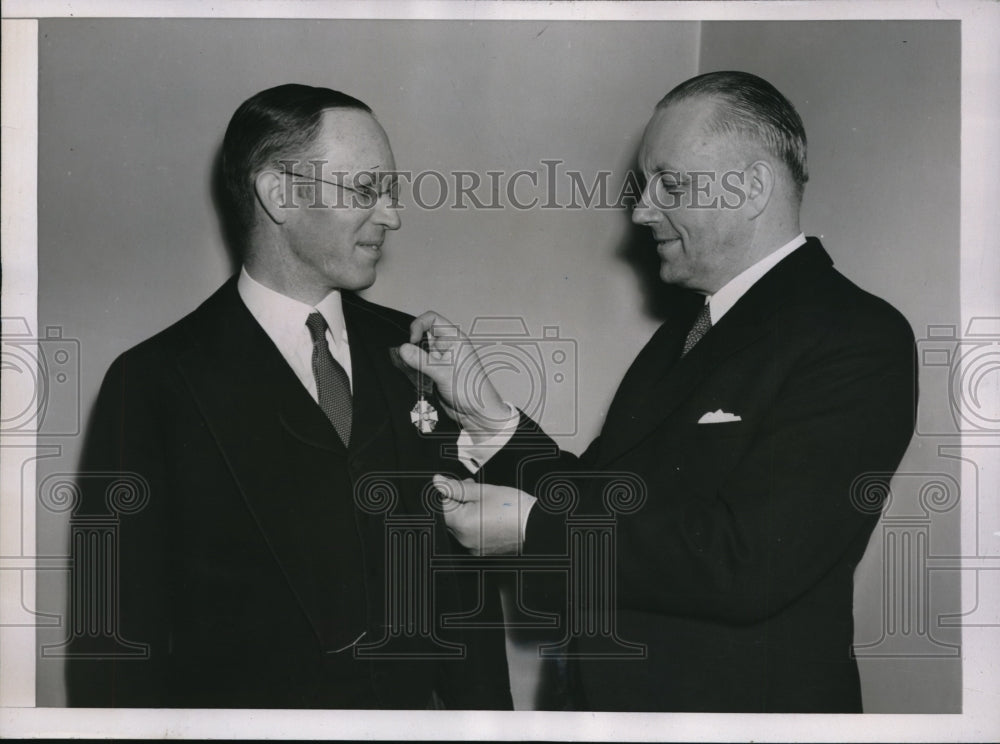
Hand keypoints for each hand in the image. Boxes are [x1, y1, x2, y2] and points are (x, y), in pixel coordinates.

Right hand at [398, 311, 509, 436]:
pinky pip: (420, 365)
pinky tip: (419, 380)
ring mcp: (441, 359)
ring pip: (419, 351)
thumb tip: (403, 348)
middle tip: (412, 360)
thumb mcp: (443, 373)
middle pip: (422, 335)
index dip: (418, 325)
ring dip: (414, 361)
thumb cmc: (470, 390)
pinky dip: (415, 370)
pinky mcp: (435, 371)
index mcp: (454, 339)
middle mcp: (447, 346)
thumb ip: (421, 360)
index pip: (432, 319)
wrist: (476, 413)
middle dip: (414, 346)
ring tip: (418, 373)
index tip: (412, 341)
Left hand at [434, 475, 534, 554]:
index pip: (441, 505)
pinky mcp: (482, 550)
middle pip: (450, 516)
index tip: (459, 484)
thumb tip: (438, 482)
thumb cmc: (513, 508)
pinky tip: (489, 515)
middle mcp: (464, 540)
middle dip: (458, 501)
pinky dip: (475, 524)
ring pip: (461, 525)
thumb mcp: (483, 490)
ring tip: (485, 502)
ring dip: (467, 512)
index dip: (449, 491)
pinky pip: (471, 535)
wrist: (535, 525)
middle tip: (474, 489)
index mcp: (461, 524)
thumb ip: (456, 487)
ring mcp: (473, 547)